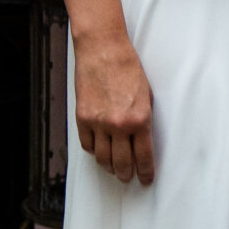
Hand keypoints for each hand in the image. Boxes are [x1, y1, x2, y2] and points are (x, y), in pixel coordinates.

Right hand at [72, 24, 155, 184]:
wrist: (103, 50)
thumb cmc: (127, 67)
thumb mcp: (145, 95)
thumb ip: (143, 120)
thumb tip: (141, 141)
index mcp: (140, 119)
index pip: (144, 156)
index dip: (145, 172)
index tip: (145, 179)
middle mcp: (119, 124)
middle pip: (122, 163)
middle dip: (126, 174)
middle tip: (128, 177)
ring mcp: (99, 122)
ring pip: (102, 158)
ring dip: (109, 167)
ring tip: (113, 168)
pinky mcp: (83, 118)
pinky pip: (87, 144)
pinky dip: (93, 151)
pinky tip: (98, 150)